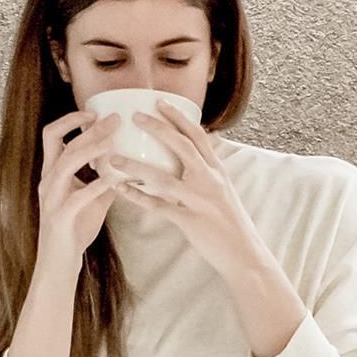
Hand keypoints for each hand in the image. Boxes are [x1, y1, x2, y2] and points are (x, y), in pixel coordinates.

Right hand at [32, 107, 125, 264]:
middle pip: (57, 142)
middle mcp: (48, 181)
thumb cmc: (75, 228)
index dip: (71, 119)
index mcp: (52, 173)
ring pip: (65, 164)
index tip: (95, 112)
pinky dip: (96, 185)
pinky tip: (114, 179)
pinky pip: (77, 197)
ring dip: (89, 150)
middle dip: (85, 128)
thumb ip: (105, 179)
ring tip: (113, 142)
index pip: (52, 135)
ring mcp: (51, 198)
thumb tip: (129, 164)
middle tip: (113, 119)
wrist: (60, 262)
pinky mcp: (60, 216)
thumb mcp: (93, 198)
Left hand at [106, 114, 310, 356]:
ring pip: (163, 177)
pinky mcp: (190, 220)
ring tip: (112, 157)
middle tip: (134, 116)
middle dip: (158, 129)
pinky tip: (119, 190)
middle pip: (182, 147)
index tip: (159, 102)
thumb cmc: (231, 224)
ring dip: (135, 166)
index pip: (198, 136)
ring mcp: (200, 200)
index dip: (178, 118)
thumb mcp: (224, 192)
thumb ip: (208, 173)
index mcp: (218, 171)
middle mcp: (210, 181)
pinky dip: (137, 197)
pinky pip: (158, 206)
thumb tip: (192, 156)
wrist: (244, 255)